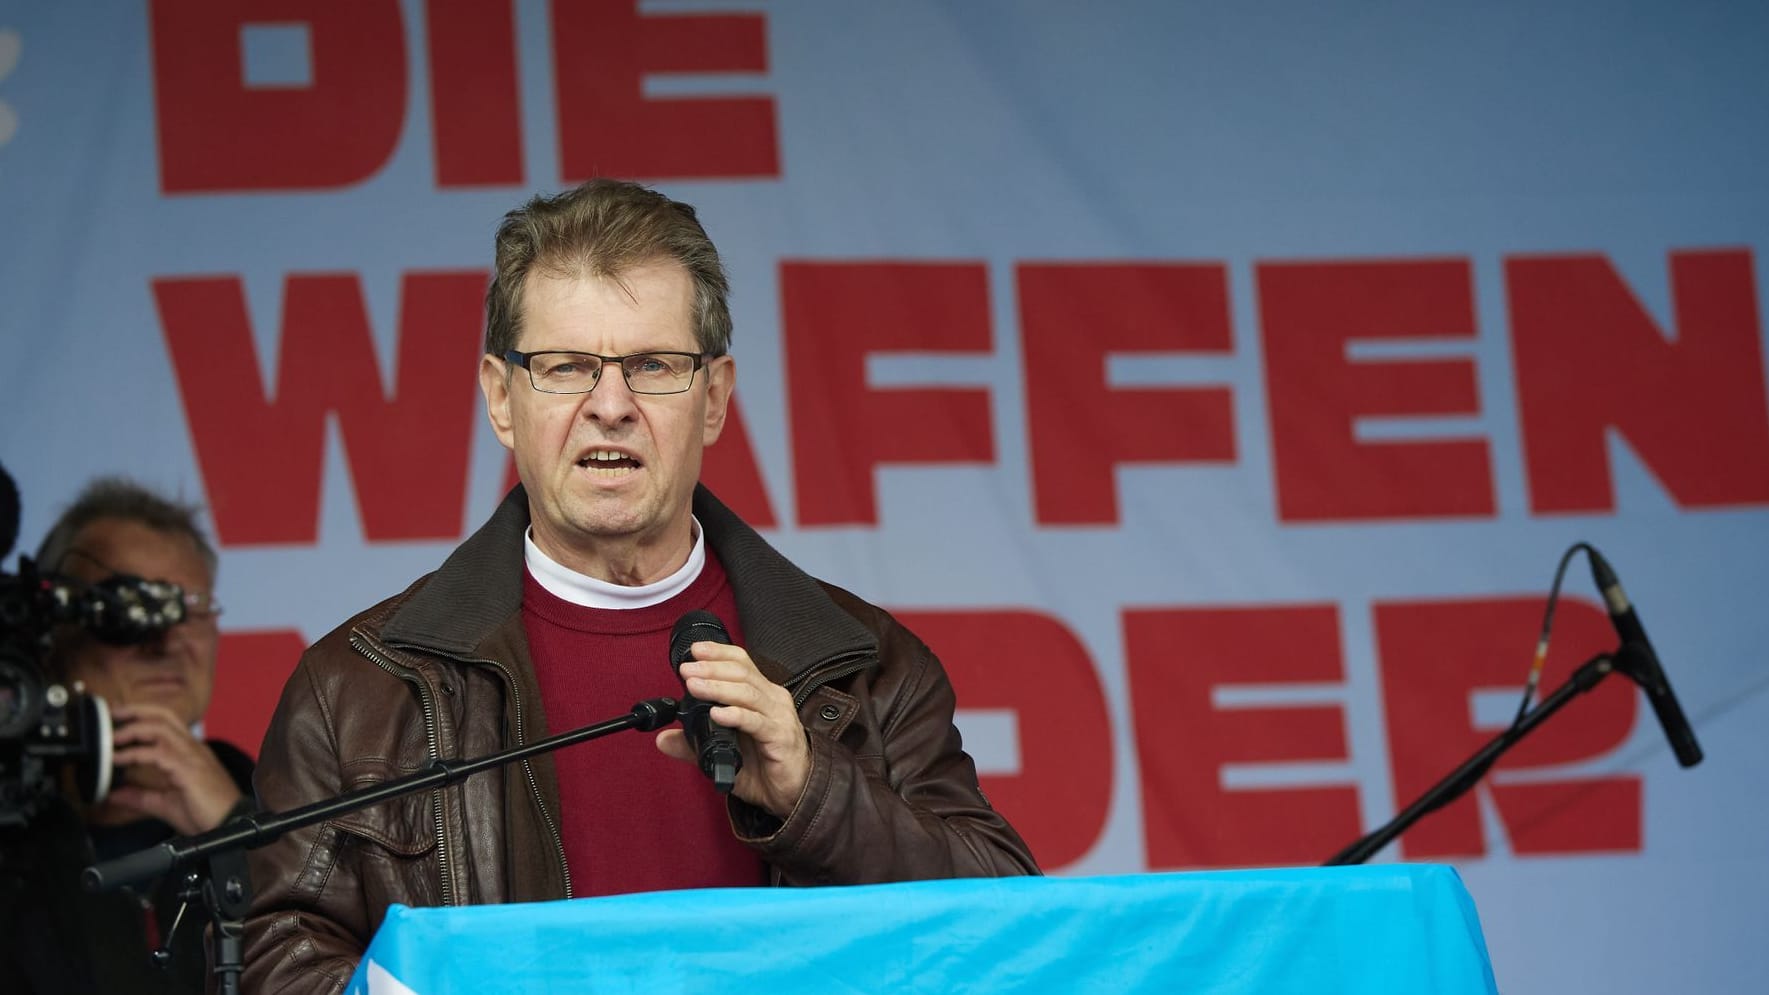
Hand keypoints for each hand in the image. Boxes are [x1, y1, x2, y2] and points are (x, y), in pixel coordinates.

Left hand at [103, 703, 243, 834]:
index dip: (140, 718)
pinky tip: (118, 759)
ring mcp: (192, 755)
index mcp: (190, 753)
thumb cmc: (206, 816)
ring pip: (161, 727)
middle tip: (110, 714)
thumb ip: (140, 797)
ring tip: (111, 738)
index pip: (165, 724)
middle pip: (164, 716)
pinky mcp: (189, 768)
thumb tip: (114, 794)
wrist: (228, 826)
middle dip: (135, 711)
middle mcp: (192, 748)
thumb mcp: (165, 805)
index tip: (116, 722)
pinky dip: (134, 753)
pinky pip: (158, 753)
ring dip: (132, 729)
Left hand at [655, 642, 809, 817]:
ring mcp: (778, 716)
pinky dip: (735, 715)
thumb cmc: (765, 767)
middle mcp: (771, 699)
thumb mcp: (722, 752)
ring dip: (718, 687)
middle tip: (687, 669)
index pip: (741, 663)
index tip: (694, 650)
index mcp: (761, 695)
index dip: (718, 653)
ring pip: (747, 693)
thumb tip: (663, 739)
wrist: (792, 793)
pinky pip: (756, 721)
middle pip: (742, 673)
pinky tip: (717, 714)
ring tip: (694, 686)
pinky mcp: (780, 736)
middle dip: (712, 668)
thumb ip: (693, 744)